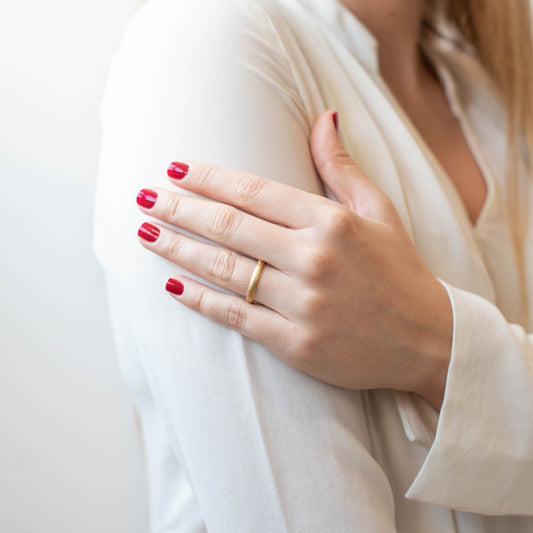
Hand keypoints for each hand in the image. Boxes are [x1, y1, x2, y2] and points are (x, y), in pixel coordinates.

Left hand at [135, 111, 451, 409]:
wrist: (429, 340)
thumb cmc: (400, 271)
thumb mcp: (380, 211)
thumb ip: (341, 167)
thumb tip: (322, 117)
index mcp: (332, 222)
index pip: (253, 191)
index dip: (207, 178)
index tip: (175, 169)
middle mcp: (313, 259)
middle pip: (228, 226)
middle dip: (178, 209)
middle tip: (144, 198)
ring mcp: (302, 304)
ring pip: (223, 269)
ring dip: (177, 249)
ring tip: (145, 234)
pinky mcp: (295, 343)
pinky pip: (234, 316)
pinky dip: (199, 299)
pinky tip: (172, 285)